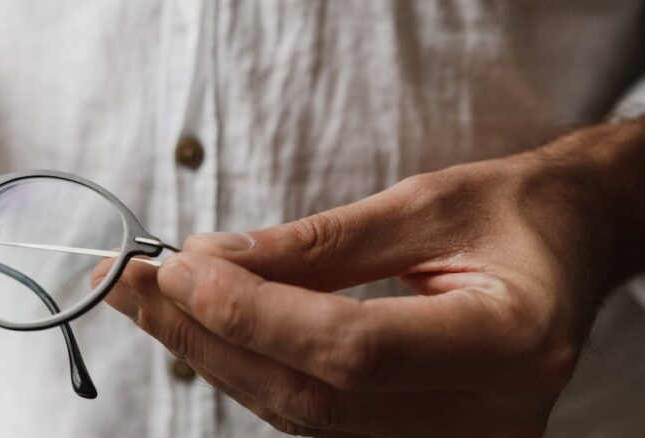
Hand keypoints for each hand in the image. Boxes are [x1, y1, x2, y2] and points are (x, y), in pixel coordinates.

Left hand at [107, 119, 644, 436]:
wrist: (569, 247)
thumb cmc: (512, 215)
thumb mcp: (424, 205)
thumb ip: (320, 243)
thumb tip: (211, 261)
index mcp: (510, 342)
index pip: (352, 349)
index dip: (252, 313)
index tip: (174, 269)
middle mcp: (490, 415)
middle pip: (315, 398)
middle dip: (209, 338)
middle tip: (135, 285)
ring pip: (304, 417)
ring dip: (216, 356)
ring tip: (153, 301)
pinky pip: (318, 416)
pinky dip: (254, 370)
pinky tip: (208, 329)